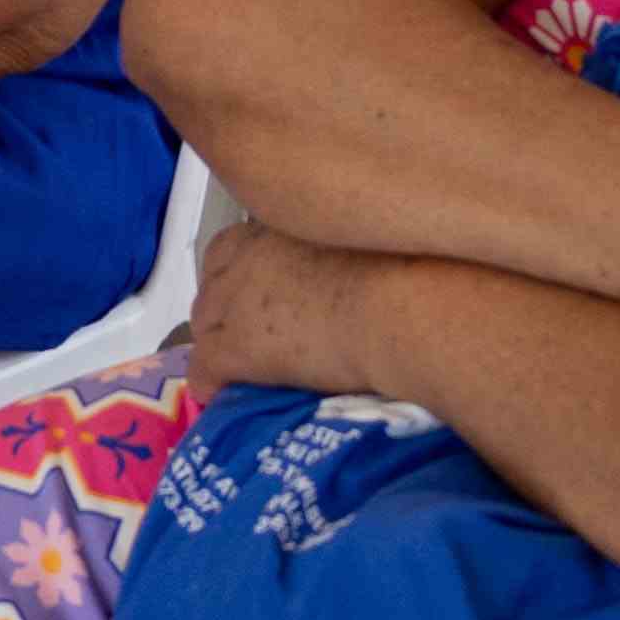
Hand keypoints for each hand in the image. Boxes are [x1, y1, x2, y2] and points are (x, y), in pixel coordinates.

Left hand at [185, 222, 417, 401]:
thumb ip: (346, 257)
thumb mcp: (369, 245)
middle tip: (245, 332)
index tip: (254, 294)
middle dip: (223, 307)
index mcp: (284, 225)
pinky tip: (217, 394)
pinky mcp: (238, 346)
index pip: (234, 246)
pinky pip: (205, 367)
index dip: (238, 274)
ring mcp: (238, 300)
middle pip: (213, 283)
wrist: (407, 310)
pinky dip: (209, 382)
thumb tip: (360, 279)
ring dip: (216, 342)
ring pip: (204, 323)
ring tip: (236, 367)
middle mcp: (251, 254)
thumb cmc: (415, 275)